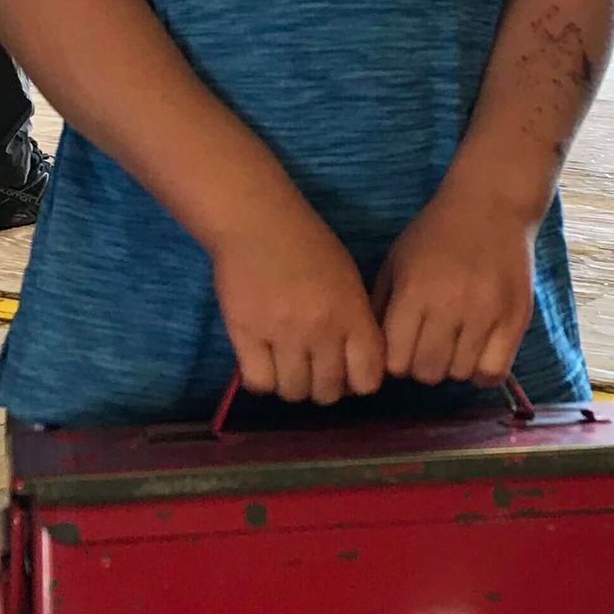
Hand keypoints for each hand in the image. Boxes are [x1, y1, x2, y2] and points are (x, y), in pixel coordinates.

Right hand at [210, 193, 384, 406]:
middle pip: (328, 392)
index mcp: (351, 313)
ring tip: (286, 366)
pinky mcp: (245, 333)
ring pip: (293, 392)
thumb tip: (356, 369)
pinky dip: (263, 381)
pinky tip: (263, 364)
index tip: (347, 373)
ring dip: (292, 386)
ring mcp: (281, 333)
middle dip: (322, 388)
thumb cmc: (308, 245)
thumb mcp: (348, 279)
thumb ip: (356, 322)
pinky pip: (259, 382)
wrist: (257, 221)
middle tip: (312, 370)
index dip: (358, 383)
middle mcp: (320, 329)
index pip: (367, 379)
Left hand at [373, 180, 535, 387]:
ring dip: (453, 366)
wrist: (492, 204)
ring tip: (455, 345)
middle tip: (429, 348)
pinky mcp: (516, 319)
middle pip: (427, 372)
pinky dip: (482, 372)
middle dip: (422, 366)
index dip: (395, 361)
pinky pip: (495, 371)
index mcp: (414, 291)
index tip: (402, 349)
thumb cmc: (436, 233)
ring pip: (459, 374)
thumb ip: (382, 307)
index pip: (395, 360)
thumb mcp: (397, 261)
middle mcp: (450, 305)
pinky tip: (478, 353)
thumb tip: (372, 353)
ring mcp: (486, 313)